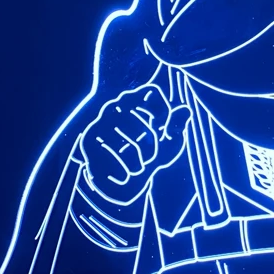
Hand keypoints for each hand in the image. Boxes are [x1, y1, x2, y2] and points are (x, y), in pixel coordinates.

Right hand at [79, 86, 190, 204]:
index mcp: (136, 102)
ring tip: (138, 168)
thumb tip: (185, 110)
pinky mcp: (88, 141)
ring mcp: (99, 123)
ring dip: (134, 158)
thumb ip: (178, 128)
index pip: (151, 92)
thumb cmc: (150, 157)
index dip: (163, 111)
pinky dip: (119, 168)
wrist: (124, 182)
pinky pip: (104, 152)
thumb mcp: (170, 144)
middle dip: (149, 144)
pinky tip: (124, 176)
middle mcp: (115, 108)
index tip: (166, 131)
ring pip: (118, 135)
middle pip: (137, 120)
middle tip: (151, 158)